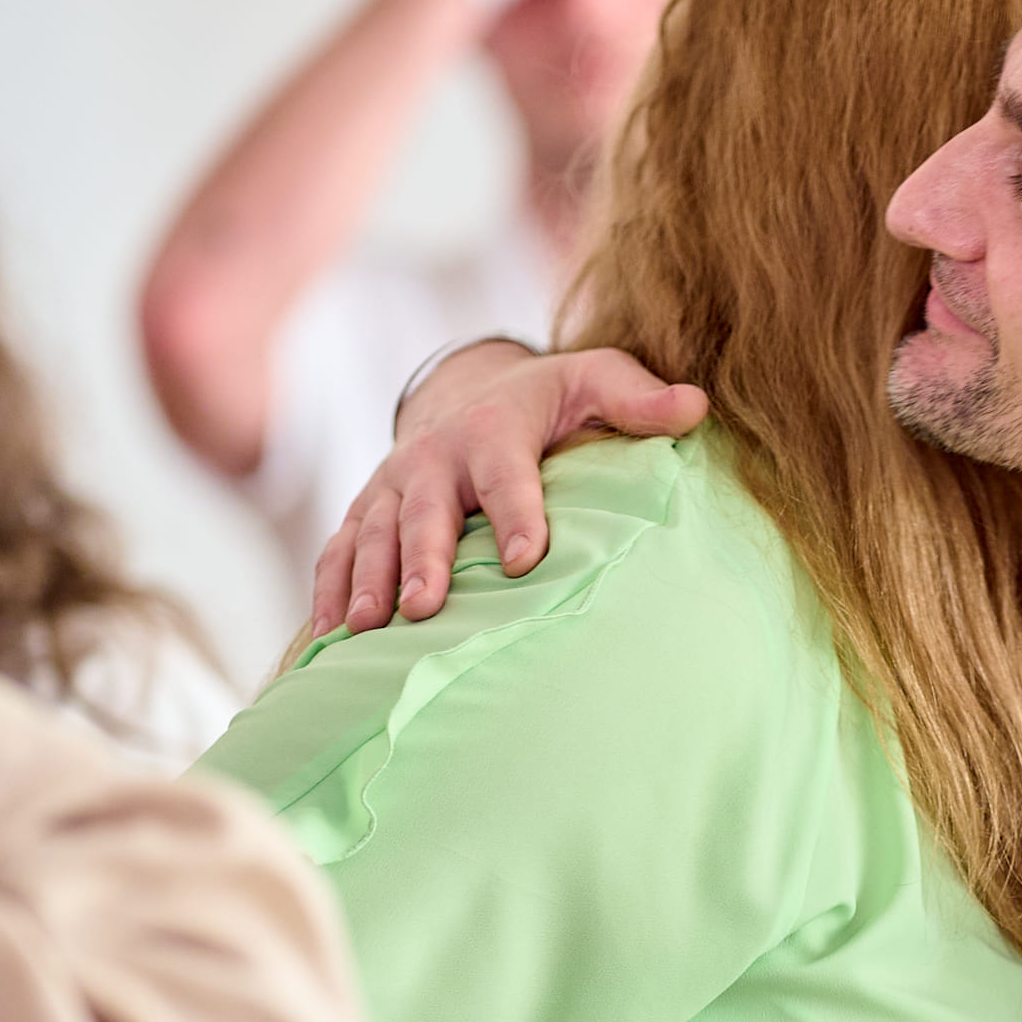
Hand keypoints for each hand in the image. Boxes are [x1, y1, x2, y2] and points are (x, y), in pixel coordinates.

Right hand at [307, 340, 705, 633]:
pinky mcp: (367, 510)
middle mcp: (434, 457)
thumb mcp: (595, 380)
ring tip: (366, 630)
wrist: (469, 392)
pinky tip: (326, 640)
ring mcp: (393, 485)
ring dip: (365, 581)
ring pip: (373, 534)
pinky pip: (340, 549)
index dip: (517, 513)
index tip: (527, 559)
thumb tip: (695, 407)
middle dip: (421, 558)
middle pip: (425, 511)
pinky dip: (328, 590)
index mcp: (494, 429)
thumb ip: (639, 398)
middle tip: (422, 607)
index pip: (508, 474)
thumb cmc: (548, 399)